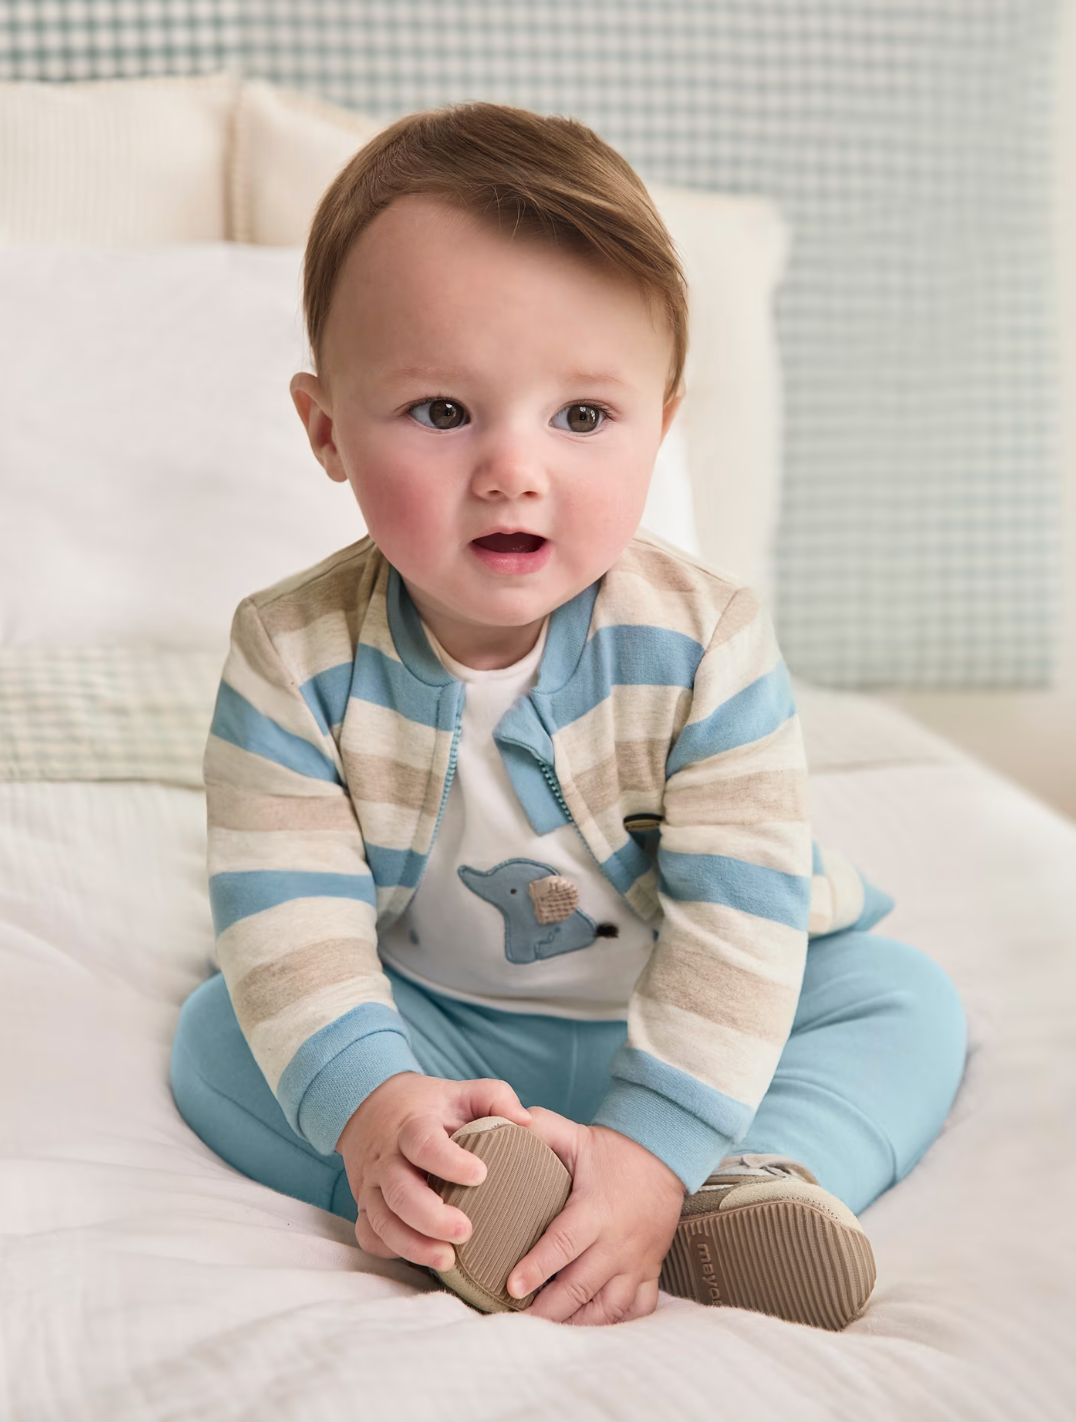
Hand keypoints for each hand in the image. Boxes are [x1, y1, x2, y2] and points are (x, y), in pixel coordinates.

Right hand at [336, 1071, 532, 1271]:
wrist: (375, 1109)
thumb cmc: (431, 1107)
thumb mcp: (462, 1093)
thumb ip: (495, 1099)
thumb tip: (526, 1122)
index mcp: (412, 1127)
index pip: (424, 1144)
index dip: (449, 1162)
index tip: (481, 1175)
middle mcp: (387, 1158)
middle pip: (401, 1192)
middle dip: (432, 1217)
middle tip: (466, 1232)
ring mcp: (372, 1186)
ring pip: (383, 1220)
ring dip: (414, 1244)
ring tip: (448, 1261)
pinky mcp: (365, 1207)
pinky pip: (369, 1236)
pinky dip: (391, 1250)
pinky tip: (420, 1257)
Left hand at [505, 1108, 686, 1325]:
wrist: (666, 1158)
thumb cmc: (613, 1151)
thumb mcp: (577, 1135)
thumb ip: (541, 1128)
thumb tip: (503, 1122)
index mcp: (595, 1211)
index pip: (563, 1244)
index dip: (537, 1267)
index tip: (512, 1286)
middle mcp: (617, 1243)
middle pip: (580, 1287)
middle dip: (547, 1310)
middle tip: (514, 1322)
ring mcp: (636, 1263)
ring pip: (607, 1308)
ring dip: (576, 1324)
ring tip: (544, 1333)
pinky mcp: (649, 1273)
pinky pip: (635, 1311)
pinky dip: (612, 1325)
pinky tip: (587, 1331)